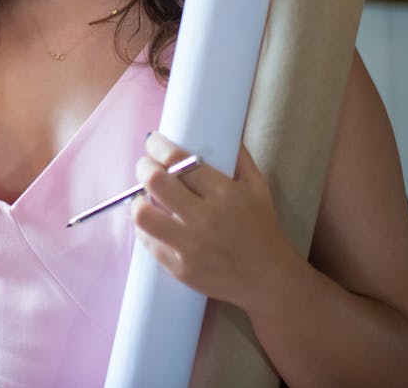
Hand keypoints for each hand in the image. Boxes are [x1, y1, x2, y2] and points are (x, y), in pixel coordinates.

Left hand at [130, 132, 301, 310]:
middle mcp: (205, 219)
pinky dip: (146, 228)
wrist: (270, 280)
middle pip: (155, 182)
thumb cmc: (262, 228)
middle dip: (143, 167)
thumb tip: (225, 128)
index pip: (179, 160)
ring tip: (144, 196)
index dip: (158, 145)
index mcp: (224, 194)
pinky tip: (154, 221)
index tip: (153, 141)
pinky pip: (148, 243)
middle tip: (145, 165)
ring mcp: (190, 247)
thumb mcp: (257, 187)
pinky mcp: (180, 269)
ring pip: (143, 215)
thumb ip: (239, 157)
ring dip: (138, 200)